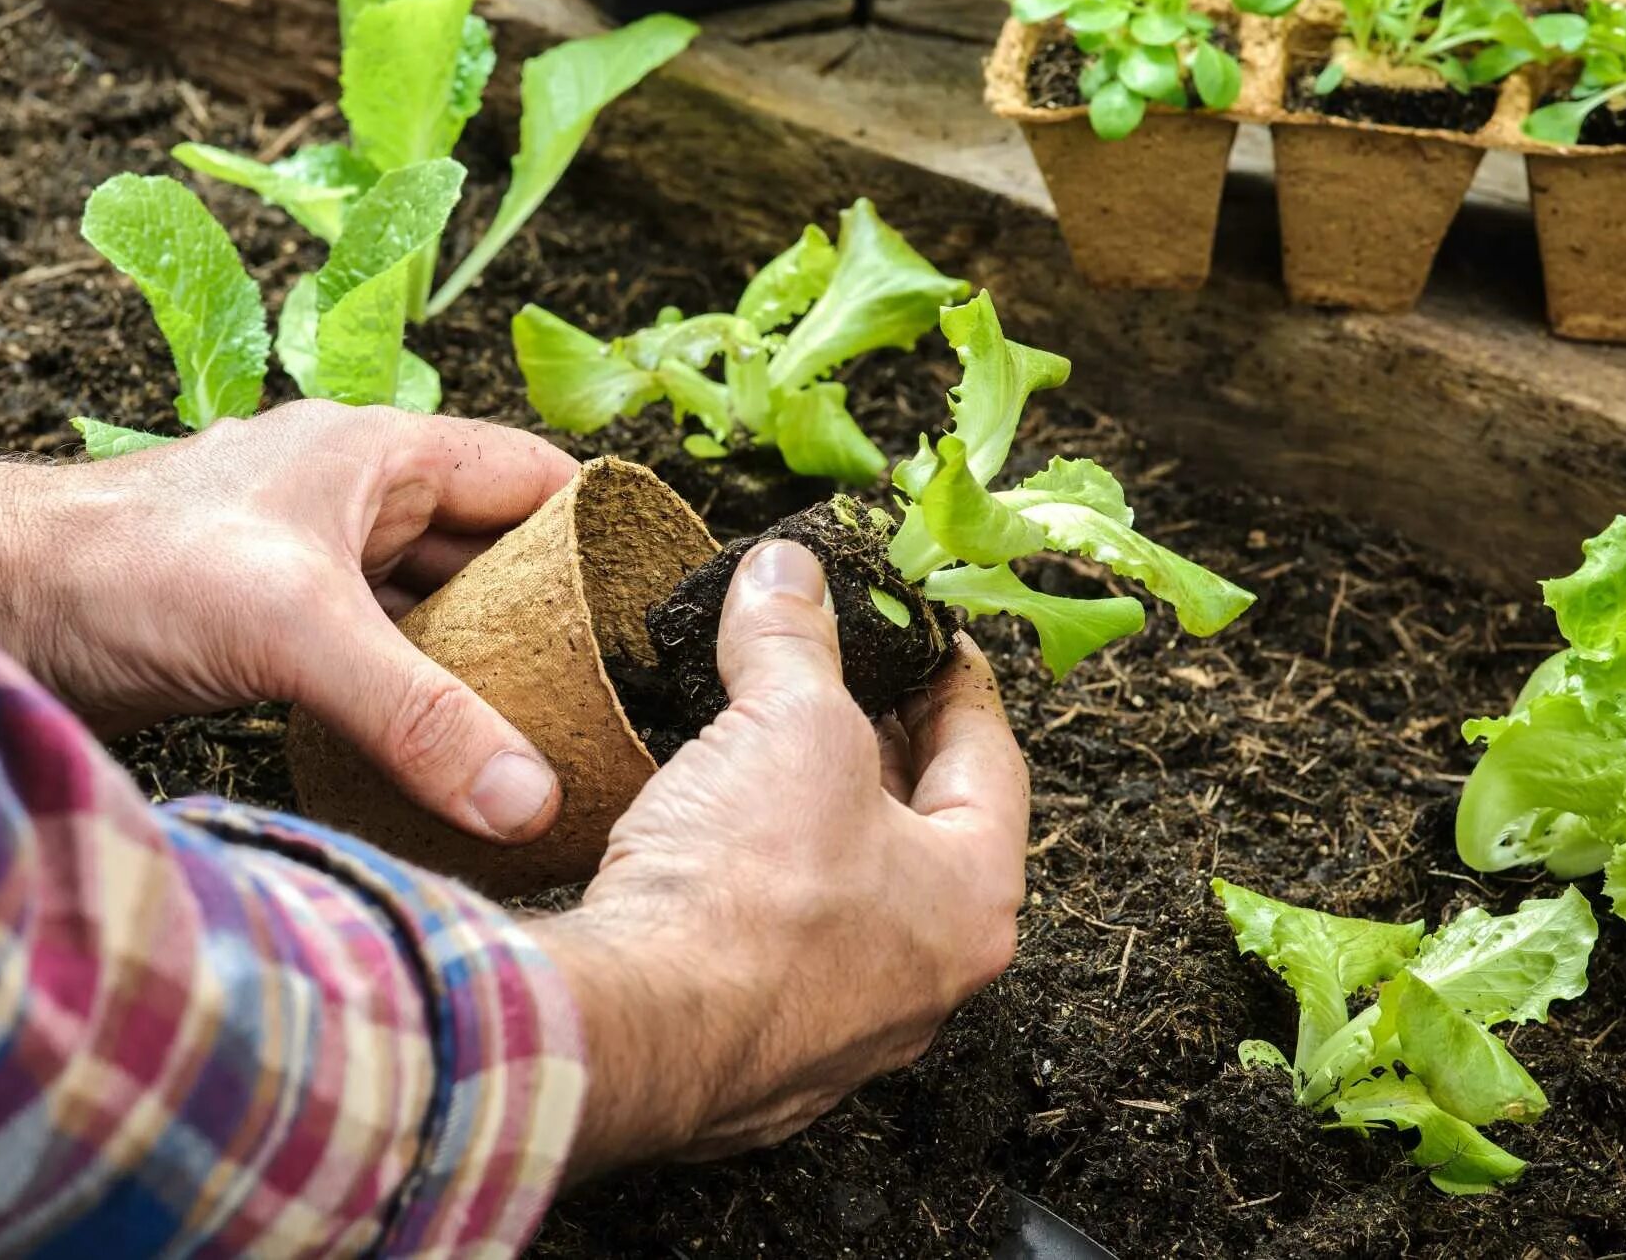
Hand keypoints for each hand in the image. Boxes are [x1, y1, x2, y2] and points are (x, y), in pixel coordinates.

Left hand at [0, 400, 577, 841]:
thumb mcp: (296, 631)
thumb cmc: (126, 567)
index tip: (658, 607)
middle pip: (493, 552)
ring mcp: (312, 566)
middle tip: (615, 695)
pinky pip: (379, 659)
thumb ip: (421, 715)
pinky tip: (449, 755)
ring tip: (552, 735)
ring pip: (434, 610)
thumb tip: (532, 798)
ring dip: (483, 664)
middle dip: (551, 615)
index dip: (603, 529)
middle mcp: (355, 501)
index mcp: (382, 455)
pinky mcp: (271, 630)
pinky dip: (419, 699)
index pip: (534, 478)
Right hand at [533, 540, 1028, 1174]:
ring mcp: (838, 1029)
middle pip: (919, 833)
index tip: (930, 642)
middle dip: (877, 748)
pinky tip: (706, 844)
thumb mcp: (787, 721)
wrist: (635, 1032)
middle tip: (844, 683)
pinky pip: (771, 949)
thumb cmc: (749, 892)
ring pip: (843, 897)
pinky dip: (752, 887)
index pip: (990, 763)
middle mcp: (923, 980)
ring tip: (765, 748)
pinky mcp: (753, 1054)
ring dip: (810, 820)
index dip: (956, 683)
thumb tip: (787, 572)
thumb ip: (795, 638)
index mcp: (972, 901)